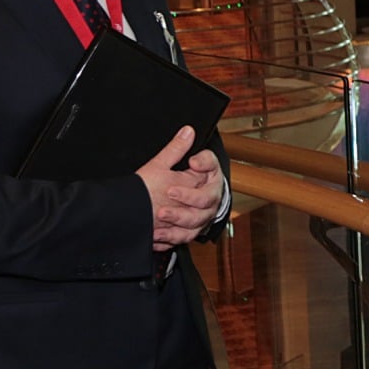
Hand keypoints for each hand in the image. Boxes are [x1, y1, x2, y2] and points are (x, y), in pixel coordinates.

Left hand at [137, 126, 223, 247]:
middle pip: (206, 199)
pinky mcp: (189, 233)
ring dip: (178, 219)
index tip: (192, 162)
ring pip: (196, 221)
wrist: (163, 207)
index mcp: (207, 178)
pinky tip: (156, 233)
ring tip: (161, 214)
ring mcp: (200, 217)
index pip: (212, 167)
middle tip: (170, 192)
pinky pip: (182, 237)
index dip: (205, 164)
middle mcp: (208, 198)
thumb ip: (177, 149)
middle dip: (188, 197)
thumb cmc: (165, 183)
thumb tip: (187, 131)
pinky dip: (169, 236)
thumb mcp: (165, 164)